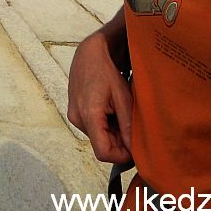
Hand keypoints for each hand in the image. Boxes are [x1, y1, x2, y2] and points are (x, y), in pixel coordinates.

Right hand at [68, 31, 133, 163]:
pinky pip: (93, 129)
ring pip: (98, 138)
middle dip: (120, 143)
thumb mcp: (123, 98)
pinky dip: (106, 126)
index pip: (104, 153)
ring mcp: (74, 116)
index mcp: (89, 115)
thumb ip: (127, 125)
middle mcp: (77, 119)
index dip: (122, 157)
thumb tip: (134, 150)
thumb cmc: (106, 71)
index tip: (136, 150)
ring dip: (113, 134)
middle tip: (133, 127)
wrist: (89, 53)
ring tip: (122, 114)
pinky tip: (112, 111)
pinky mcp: (75, 113)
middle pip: (102, 146)